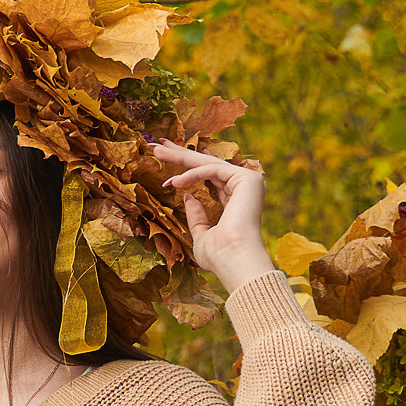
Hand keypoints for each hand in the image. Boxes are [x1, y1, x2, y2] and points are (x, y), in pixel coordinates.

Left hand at [146, 138, 274, 292]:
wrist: (234, 260)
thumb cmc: (220, 256)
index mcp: (235, 199)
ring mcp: (248, 181)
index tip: (167, 157)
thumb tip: (188, 197)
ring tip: (157, 151)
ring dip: (180, 157)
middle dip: (181, 154)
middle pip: (207, 165)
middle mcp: (243, 188)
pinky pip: (212, 170)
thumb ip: (197, 216)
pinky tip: (173, 182)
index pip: (210, 176)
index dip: (188, 166)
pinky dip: (191, 174)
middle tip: (158, 145)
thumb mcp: (202, 234)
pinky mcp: (247, 179)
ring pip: (208, 163)